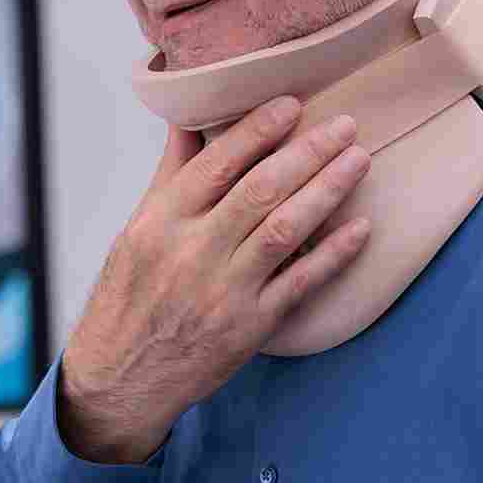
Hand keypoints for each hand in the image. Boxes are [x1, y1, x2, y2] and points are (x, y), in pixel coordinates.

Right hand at [57, 98, 373, 463]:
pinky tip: (360, 227)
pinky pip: (299, 283)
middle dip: (308, 153)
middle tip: (345, 126)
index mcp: (162, 222)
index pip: (217, 164)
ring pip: (285, 229)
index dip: (258, 130)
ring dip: (327, 191)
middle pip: (261, 190)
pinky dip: (333, 254)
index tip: (292, 105)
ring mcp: (224, 292)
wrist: (122, 378)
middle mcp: (193, 252)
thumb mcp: (137, 231)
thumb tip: (188, 119)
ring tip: (358, 161)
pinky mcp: (249, 327)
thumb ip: (171, 175)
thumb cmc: (130, 300)